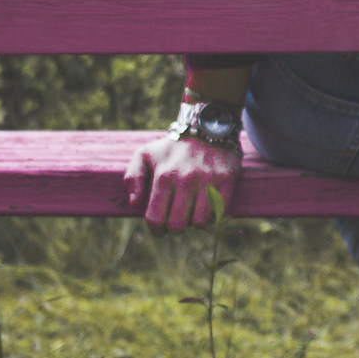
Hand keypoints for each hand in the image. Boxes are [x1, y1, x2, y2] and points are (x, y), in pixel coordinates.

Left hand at [125, 132, 239, 231]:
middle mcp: (186, 179)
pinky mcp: (226, 181)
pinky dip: (211, 217)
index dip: (155, 229)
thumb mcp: (144, 154)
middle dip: (173, 229)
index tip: (158, 228)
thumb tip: (134, 203)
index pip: (155, 218)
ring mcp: (208, 180)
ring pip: (199, 223)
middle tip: (175, 222)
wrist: (205, 128)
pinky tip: (205, 209)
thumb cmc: (171, 147)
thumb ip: (132, 177)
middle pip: (177, 225)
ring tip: (190, 215)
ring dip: (193, 224)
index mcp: (164, 175)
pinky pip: (218, 212)